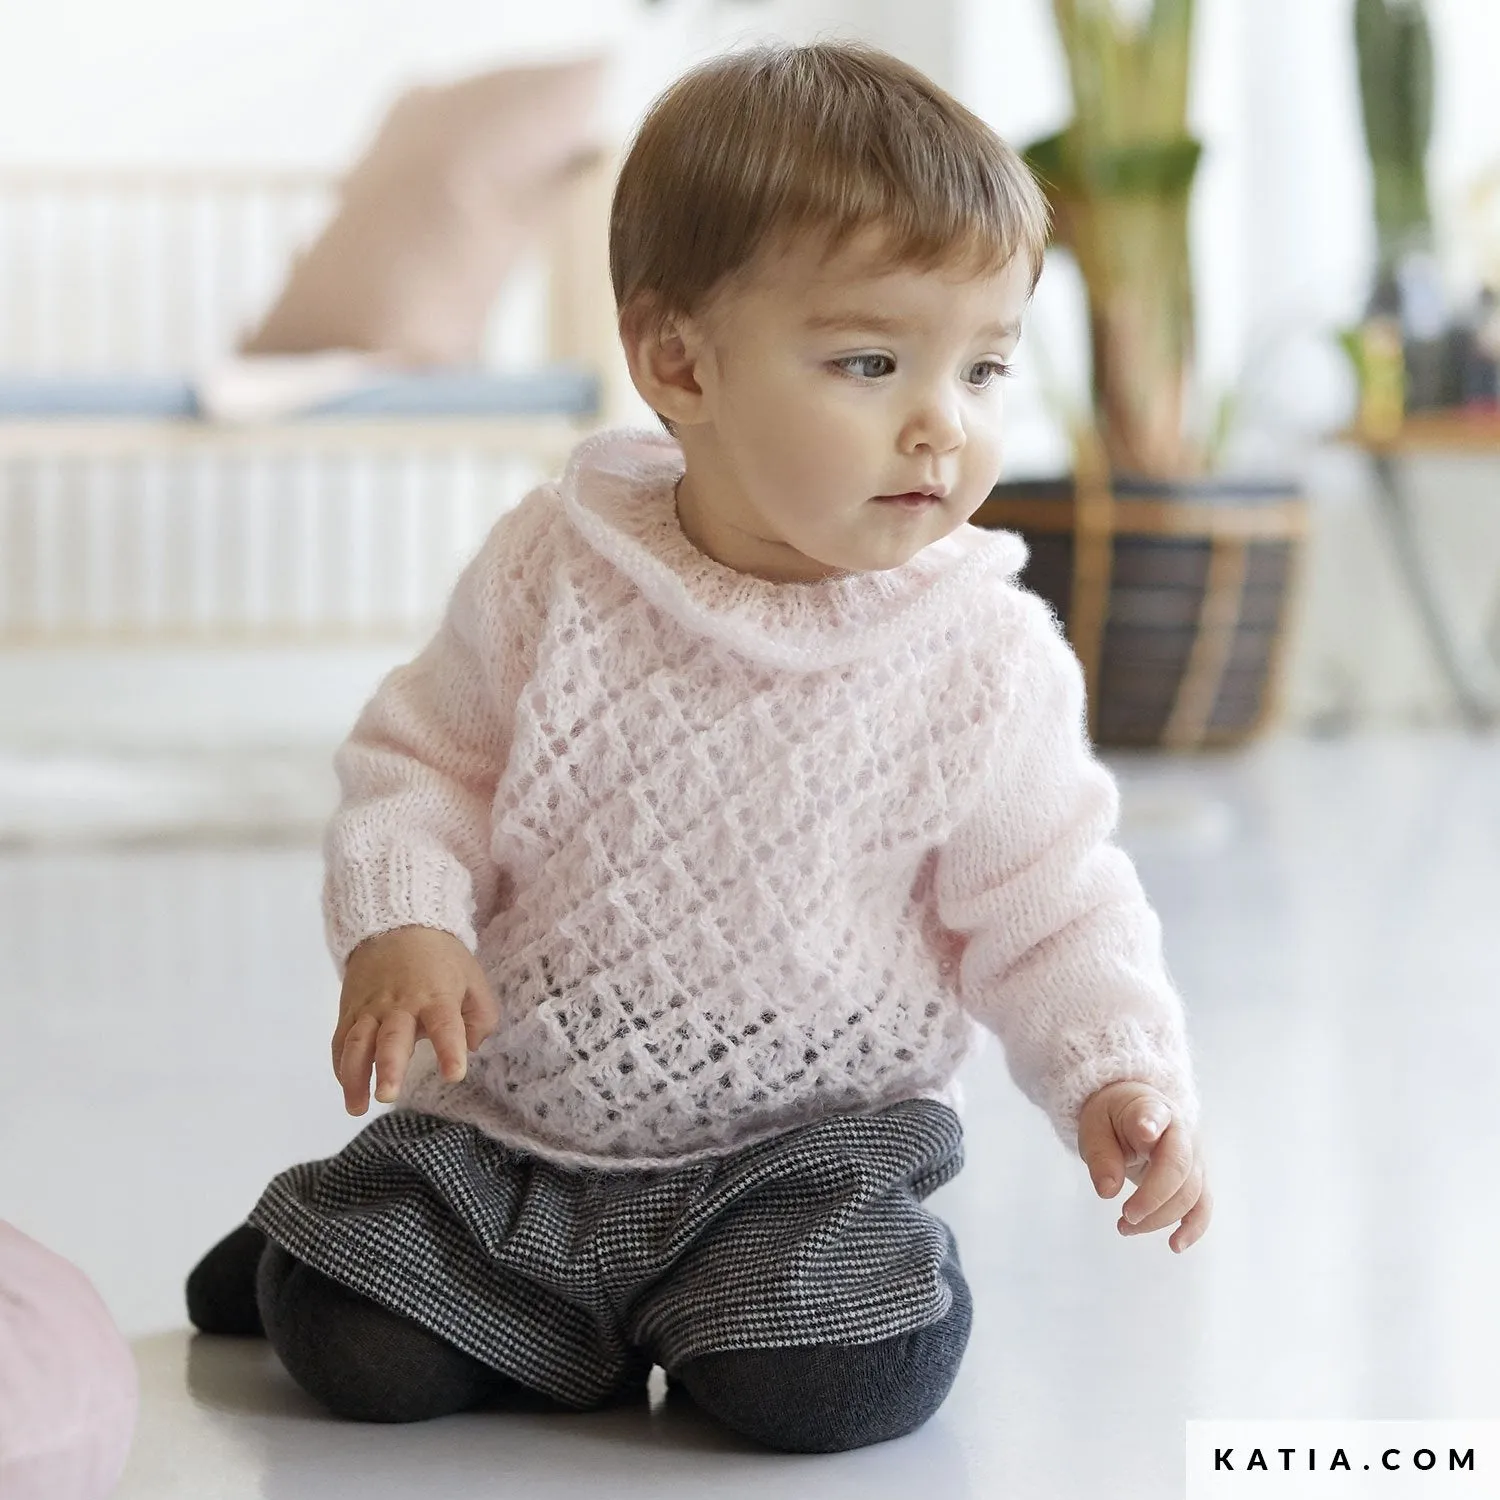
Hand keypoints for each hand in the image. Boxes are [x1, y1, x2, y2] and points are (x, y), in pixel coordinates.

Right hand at [331, 925, 498, 1115]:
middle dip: (389, 1067)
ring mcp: (371, 1008)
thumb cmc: (441, 961)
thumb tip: (472, 1047)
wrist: (397, 925)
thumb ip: (481, 1016)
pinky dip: (341, 1066)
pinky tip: (347, 1088)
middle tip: (388, 1095)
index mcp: (437, 997)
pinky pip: (341, 1041)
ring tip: (357, 1107)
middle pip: (392, 1038)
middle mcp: (401, 1005)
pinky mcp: (350, 1011)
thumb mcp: (473, 979)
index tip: (454, 1074)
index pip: (446, 1025)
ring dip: (355, 1076)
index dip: (450, 1050)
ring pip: (358, 1043)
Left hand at [1076, 1080, 1211, 1253]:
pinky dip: (1193, 1228)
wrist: (1136, 1115)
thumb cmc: (1114, 1120)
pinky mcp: (1197, 1179)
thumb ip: (1100, 1155)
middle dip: (1153, 1197)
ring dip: (1160, 1217)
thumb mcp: (1094, 1128)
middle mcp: (1180, 1132)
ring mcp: (1194, 1157)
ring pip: (1189, 1192)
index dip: (1151, 1123)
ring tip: (1125, 1228)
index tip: (1145, 1130)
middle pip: (1178, 1167)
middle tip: (1125, 1215)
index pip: (1154, 1114)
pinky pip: (1202, 1206)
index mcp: (1151, 1109)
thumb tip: (1108, 1191)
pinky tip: (1175, 1245)